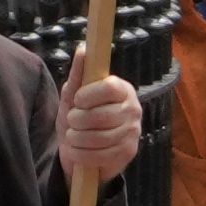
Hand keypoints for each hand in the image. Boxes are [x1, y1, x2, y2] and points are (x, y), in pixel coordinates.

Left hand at [49, 59, 146, 194]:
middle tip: (72, 121)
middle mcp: (133, 109)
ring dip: (77, 138)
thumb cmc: (78, 117)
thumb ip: (78, 74)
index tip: (77, 100)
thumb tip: (83, 49)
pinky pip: (101, 155)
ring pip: (100, 137)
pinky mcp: (129, 153)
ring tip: (72, 136)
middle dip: (78, 120)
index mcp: (122, 89)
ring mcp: (133, 132)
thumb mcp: (72, 96)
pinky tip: (76, 150)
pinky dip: (81, 154)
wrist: (80, 149)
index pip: (109, 88)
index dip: (88, 95)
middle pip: (102, 115)